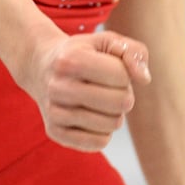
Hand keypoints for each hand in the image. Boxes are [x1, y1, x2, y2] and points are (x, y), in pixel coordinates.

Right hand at [23, 30, 150, 152]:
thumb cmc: (83, 53)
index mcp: (71, 59)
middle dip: (124, 95)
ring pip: (111, 125)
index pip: (121, 76)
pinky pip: (98, 142)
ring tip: (101, 101)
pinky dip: (104, 131)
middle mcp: (58, 86)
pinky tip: (93, 116)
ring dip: (115, 113)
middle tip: (112, 89)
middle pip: (119, 102)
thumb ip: (134, 52)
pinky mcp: (55, 132)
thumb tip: (144, 79)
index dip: (125, 74)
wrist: (41, 66)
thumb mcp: (108, 41)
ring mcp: (54, 111)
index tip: (112, 69)